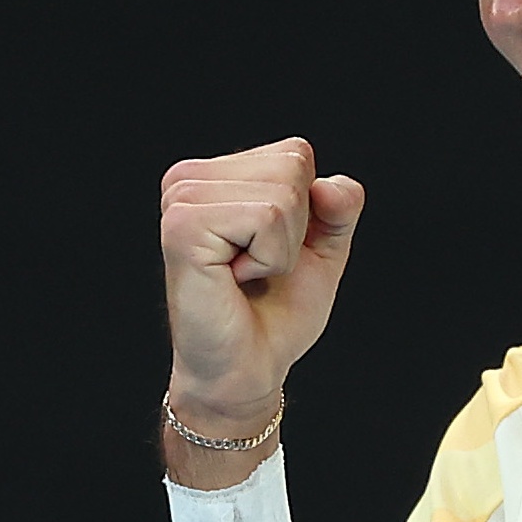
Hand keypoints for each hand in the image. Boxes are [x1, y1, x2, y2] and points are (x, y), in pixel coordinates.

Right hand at [159, 137, 364, 440]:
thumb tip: (327, 185)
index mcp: (215, 175)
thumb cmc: (276, 312)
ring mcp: (181, 199)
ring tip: (245, 275)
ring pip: (284, 194)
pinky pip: (267, 218)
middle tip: (258, 268)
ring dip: (281, 249)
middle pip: (293, 166)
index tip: (272, 250)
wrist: (249, 367)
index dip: (308, 211)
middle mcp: (189, 178)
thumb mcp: (323, 248)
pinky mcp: (183, 225)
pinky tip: (234, 278)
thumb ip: (340, 205)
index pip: (296, 153)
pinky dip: (269, 258)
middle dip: (297, 229)